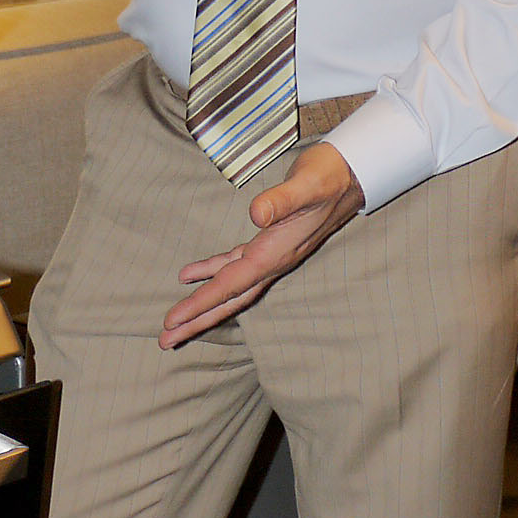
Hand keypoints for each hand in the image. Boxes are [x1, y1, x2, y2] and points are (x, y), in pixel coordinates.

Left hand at [160, 141, 364, 348]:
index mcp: (276, 253)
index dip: (201, 303)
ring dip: (202, 305)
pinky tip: (189, 275)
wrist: (351, 176)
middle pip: (229, 300)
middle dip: (198, 321)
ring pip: (230, 288)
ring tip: (174, 322)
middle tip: (166, 341)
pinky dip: (211, 273)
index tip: (173, 321)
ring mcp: (271, 256)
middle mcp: (273, 262)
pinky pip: (234, 267)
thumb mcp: (307, 185)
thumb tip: (255, 215)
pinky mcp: (268, 244)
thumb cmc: (328, 177)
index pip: (232, 284)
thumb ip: (282, 201)